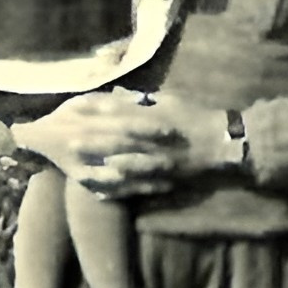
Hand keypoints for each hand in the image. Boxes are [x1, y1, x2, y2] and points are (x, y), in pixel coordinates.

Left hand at [13, 90, 238, 198]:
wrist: (223, 145)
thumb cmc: (196, 118)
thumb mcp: (171, 101)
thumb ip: (143, 100)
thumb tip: (118, 95)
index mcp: (154, 117)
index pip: (120, 110)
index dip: (96, 109)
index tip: (75, 106)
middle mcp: (153, 140)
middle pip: (116, 139)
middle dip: (91, 140)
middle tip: (65, 140)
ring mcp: (157, 162)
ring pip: (123, 165)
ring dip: (99, 167)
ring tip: (75, 169)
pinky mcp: (161, 180)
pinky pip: (135, 187)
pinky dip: (116, 190)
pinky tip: (97, 192)